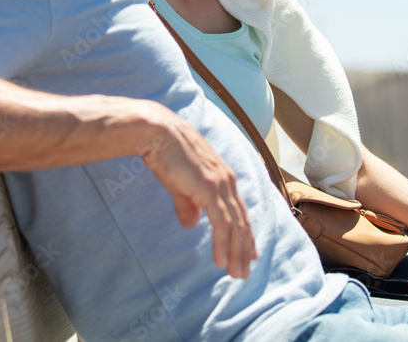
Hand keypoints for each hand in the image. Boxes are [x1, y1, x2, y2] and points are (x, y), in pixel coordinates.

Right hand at [140, 107, 256, 278]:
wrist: (158, 134)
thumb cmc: (166, 154)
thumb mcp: (179, 185)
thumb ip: (188, 205)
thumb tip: (191, 225)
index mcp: (223, 178)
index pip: (240, 211)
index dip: (245, 233)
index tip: (249, 254)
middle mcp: (228, 181)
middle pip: (242, 221)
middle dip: (244, 249)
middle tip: (243, 272)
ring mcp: (221, 184)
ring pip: (235, 226)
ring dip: (236, 252)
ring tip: (235, 273)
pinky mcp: (210, 189)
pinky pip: (221, 223)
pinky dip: (223, 244)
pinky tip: (220, 261)